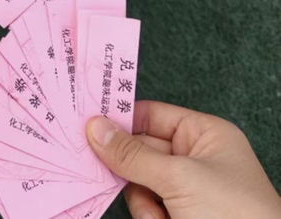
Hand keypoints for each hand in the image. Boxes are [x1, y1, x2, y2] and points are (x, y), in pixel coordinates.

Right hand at [86, 101, 280, 218]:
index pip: (151, 115)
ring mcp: (186, 189)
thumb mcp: (179, 178)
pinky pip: (145, 205)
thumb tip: (97, 129)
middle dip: (126, 164)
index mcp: (204, 135)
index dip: (120, 117)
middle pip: (139, 148)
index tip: (88, 121)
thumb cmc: (236, 215)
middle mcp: (194, 158)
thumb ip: (133, 154)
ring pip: (137, 181)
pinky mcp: (178, 214)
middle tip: (94, 162)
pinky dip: (149, 216)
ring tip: (158, 213)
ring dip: (141, 199)